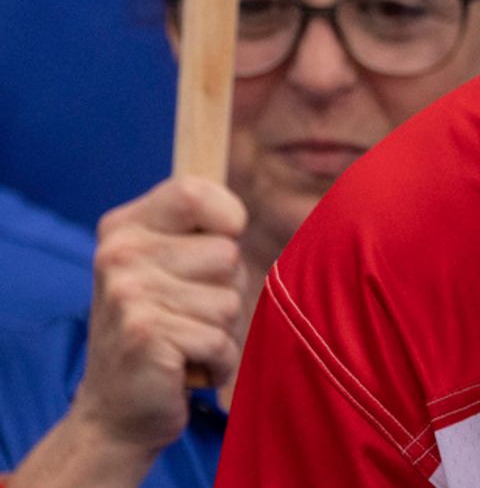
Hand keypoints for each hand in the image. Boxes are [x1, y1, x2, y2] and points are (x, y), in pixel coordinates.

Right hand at [74, 175, 247, 454]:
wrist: (115, 411)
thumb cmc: (162, 330)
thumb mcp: (170, 268)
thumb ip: (200, 232)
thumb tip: (242, 212)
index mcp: (124, 228)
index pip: (194, 191)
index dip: (227, 220)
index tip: (216, 249)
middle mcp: (119, 254)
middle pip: (227, 254)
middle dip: (224, 292)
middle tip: (185, 316)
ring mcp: (128, 295)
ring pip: (229, 302)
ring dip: (220, 331)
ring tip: (183, 342)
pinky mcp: (145, 335)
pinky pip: (221, 342)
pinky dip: (217, 363)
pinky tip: (184, 370)